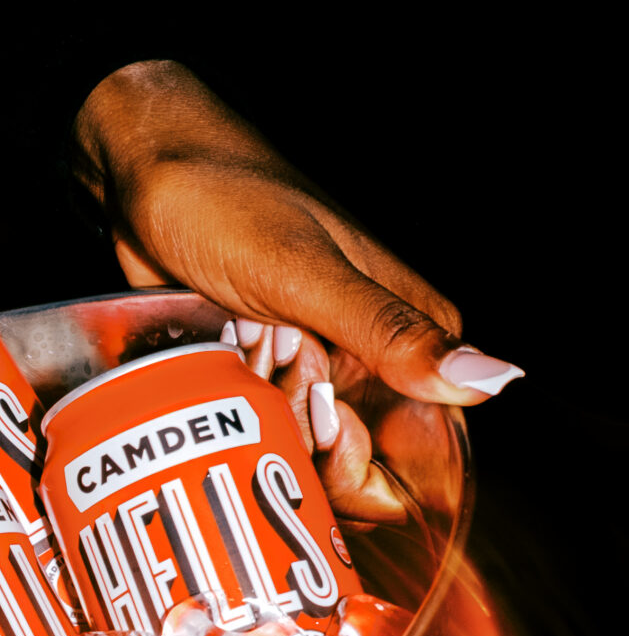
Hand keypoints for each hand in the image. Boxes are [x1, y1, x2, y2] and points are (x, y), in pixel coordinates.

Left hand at [74, 60, 522, 522]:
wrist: (141, 169)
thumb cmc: (224, 198)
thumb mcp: (306, 271)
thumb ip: (392, 334)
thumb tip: (494, 379)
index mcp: (406, 329)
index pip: (425, 450)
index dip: (372, 464)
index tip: (321, 422)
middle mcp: (365, 358)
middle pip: (359, 465)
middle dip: (305, 440)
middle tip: (273, 364)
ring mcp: (309, 370)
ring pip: (300, 452)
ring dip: (259, 417)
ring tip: (243, 339)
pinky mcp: (258, 374)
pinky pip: (254, 428)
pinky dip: (229, 410)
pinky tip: (216, 358)